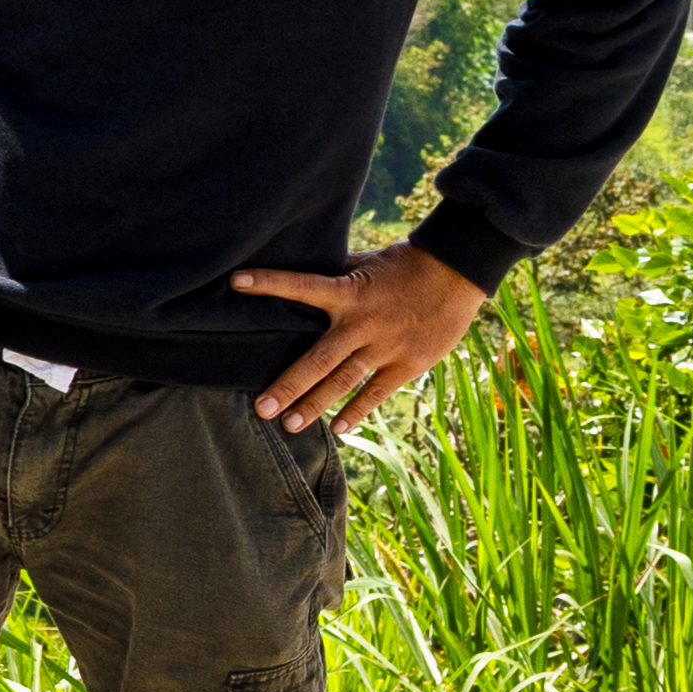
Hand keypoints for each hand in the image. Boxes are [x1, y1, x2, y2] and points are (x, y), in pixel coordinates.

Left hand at [230, 239, 488, 434]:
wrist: (456, 272)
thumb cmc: (404, 264)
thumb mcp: (364, 262)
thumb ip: (335, 275)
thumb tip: (300, 273)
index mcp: (348, 291)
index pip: (301, 285)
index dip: (269, 283)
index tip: (235, 281)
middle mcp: (362, 323)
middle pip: (318, 360)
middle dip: (288, 386)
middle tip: (261, 408)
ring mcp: (385, 347)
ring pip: (344, 382)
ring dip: (316, 406)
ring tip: (289, 425)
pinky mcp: (409, 363)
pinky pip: (378, 392)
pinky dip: (358, 411)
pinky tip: (339, 429)